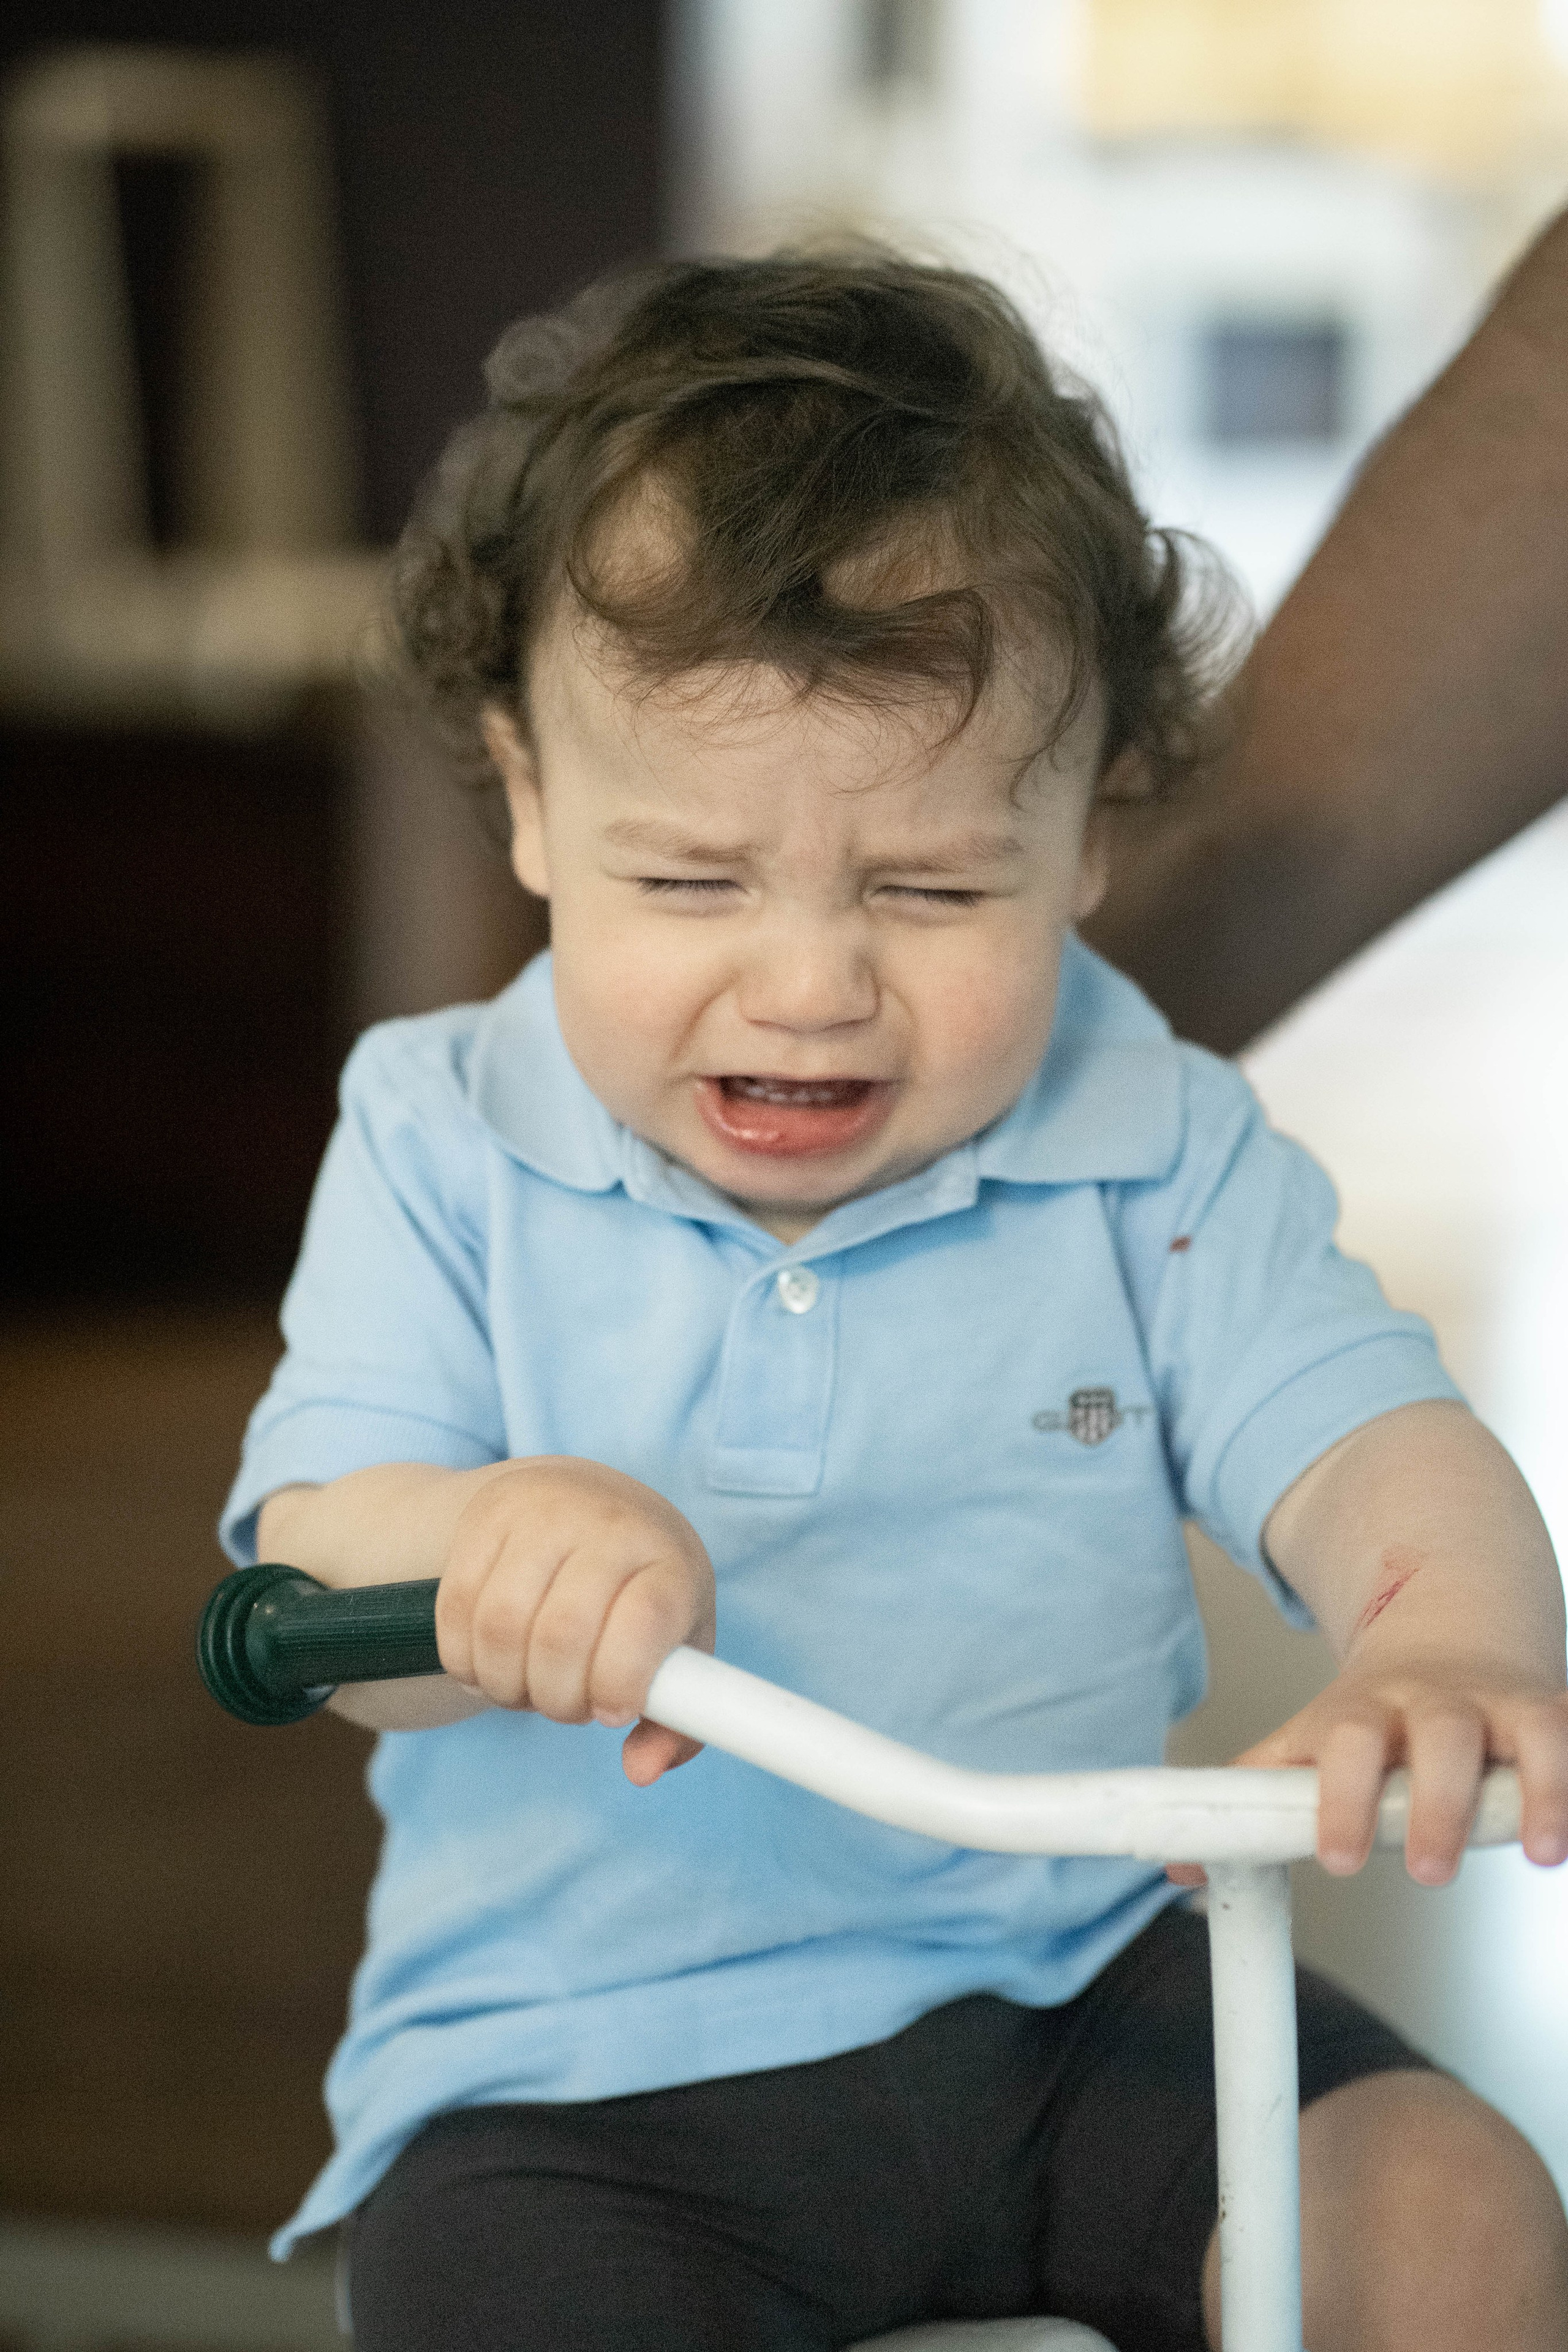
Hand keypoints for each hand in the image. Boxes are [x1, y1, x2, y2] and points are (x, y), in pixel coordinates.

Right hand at [434, 1457, 715, 1784]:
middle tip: (566, 1704)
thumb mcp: (675, 1649)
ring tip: (529, 1686)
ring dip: (506, 1684)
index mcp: (667, 1559)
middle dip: (556, 1699)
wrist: (586, 1503)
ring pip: (499, 1627)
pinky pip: (455, 1610)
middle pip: (561, 1636)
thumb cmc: (639, 1594)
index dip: (619, 1681)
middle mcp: (606, 1523)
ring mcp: (540, 1513)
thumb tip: (642, 1772)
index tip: (610, 1712)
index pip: (642, 1621)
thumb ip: (674, 1723)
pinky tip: (491, 1663)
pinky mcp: (484, 1518)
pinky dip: (465, 1660)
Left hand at [1170, 1660, 1567, 1888]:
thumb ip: (1256, 1798)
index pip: (1345, 1747)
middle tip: (1430, 1872)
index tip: (1338, 1858)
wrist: (1445, 1634)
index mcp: (1361, 1712)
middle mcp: (1433, 1704)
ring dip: (1536, 1791)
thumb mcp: (1311, 1742)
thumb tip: (1180, 1868)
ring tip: (1538, 1852)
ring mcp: (1499, 1706)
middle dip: (1436, 1803)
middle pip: (1437, 1738)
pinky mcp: (1552, 1713)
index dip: (1341, 1799)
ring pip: (1526, 1735)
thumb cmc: (1372, 1713)